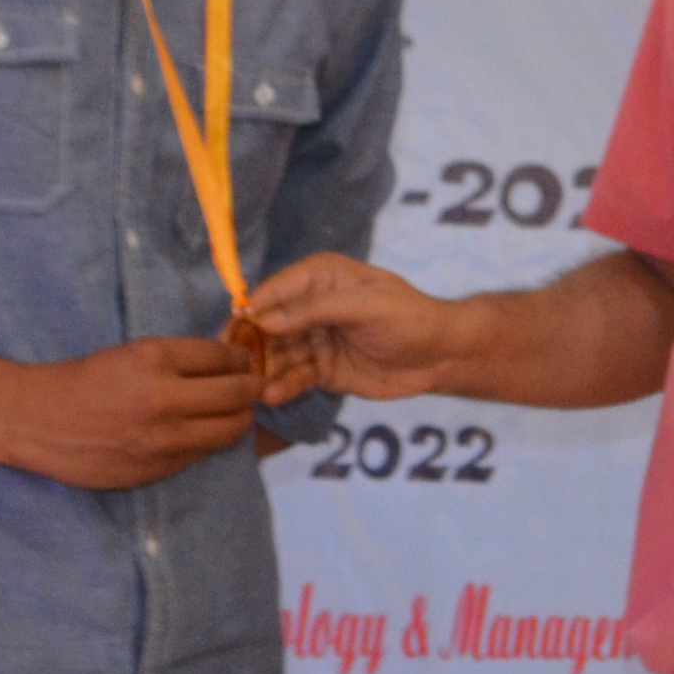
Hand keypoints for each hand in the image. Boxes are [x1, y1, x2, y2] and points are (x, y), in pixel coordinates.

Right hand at [0, 338, 266, 490]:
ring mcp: (162, 439)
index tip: (245, 358)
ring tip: (238, 411)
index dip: (240, 357)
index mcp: (153, 359)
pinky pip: (202, 454)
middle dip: (252, 386)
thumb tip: (228, 361)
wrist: (38, 421)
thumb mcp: (129, 354)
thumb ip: (177, 359)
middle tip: (255, 384)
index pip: (221, 356)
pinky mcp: (157, 468)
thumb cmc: (82, 381)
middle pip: (236, 393)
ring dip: (241, 418)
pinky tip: (206, 432)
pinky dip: (211, 441)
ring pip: (229, 430)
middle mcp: (162, 399)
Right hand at [238, 254, 472, 401]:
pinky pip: (294, 377)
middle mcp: (310, 306)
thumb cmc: (410, 318)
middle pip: (268, 324)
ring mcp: (313, 339)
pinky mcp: (321, 370)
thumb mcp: (366, 306)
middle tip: (234, 366)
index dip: (252, 309)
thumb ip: (315, 310)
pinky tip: (272, 395)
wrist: (442, 356)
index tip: (231, 331)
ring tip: (251, 387)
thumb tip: (264, 318)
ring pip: (277, 354)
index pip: (275, 290)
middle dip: (250, 345)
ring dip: (263, 369)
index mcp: (320, 277)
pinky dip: (282, 385)